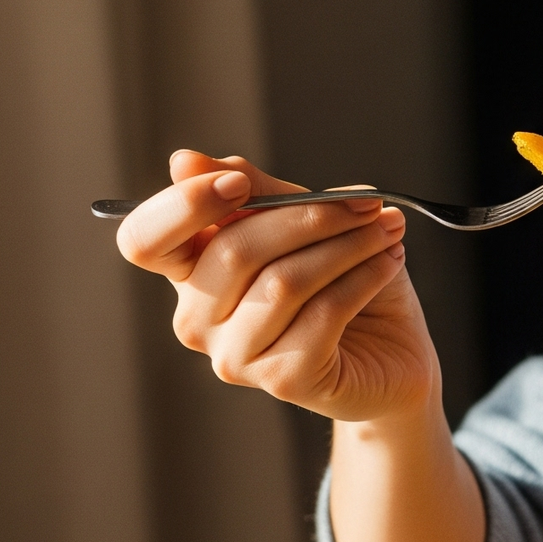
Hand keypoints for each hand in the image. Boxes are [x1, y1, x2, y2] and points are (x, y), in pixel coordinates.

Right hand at [116, 149, 440, 423]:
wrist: (397, 352)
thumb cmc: (347, 281)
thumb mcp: (306, 224)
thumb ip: (256, 191)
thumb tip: (185, 162)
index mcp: (192, 273)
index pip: (146, 241)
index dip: (183, 206)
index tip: (239, 184)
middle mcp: (199, 320)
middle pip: (232, 251)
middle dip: (309, 216)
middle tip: (367, 203)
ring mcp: (236, 356)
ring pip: (284, 282)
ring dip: (348, 245)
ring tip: (387, 229)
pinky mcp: (283, 380)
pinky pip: (322, 315)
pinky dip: (364, 278)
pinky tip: (390, 262)